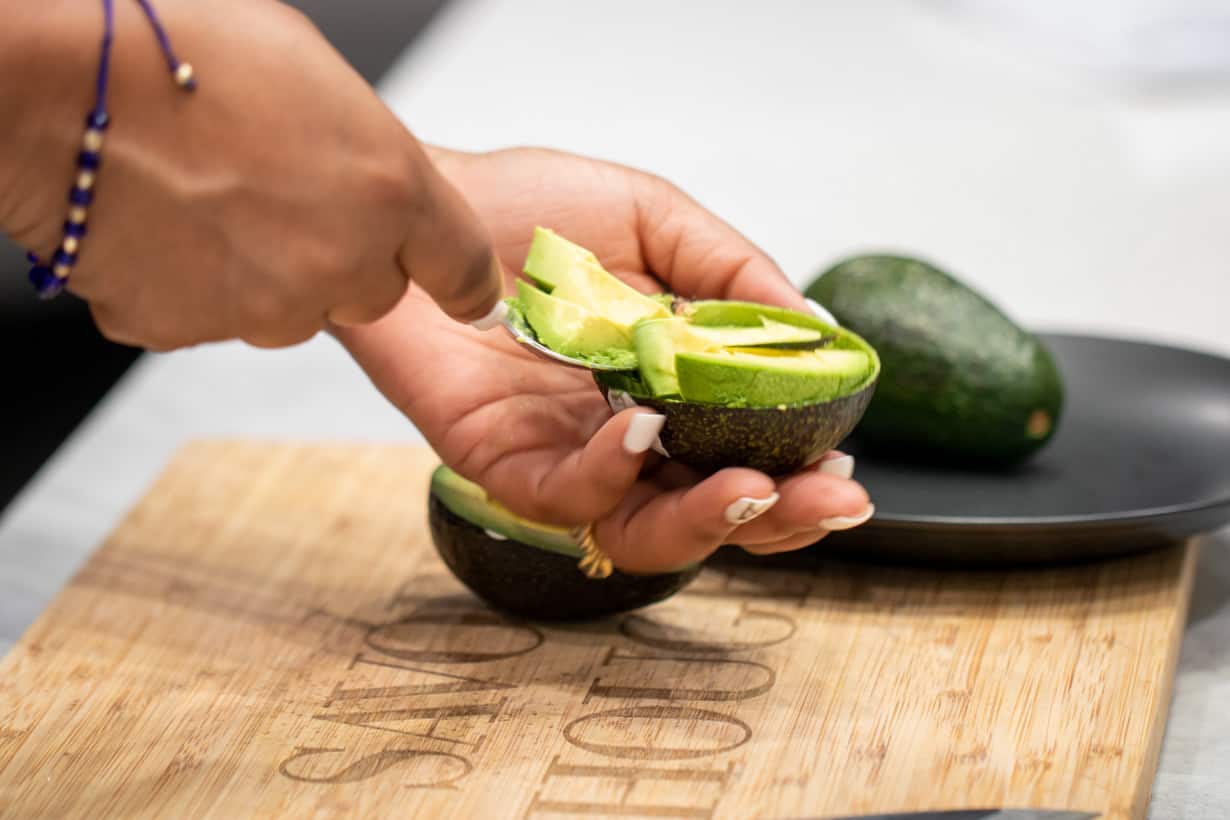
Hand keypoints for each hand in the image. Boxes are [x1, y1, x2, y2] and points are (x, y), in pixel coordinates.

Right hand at [0, 0, 500, 348]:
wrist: (58, 85)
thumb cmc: (180, 53)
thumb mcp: (317, 76)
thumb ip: (364, 149)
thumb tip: (370, 180)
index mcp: (390, 190)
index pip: (465, 271)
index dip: (467, 283)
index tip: (469, 294)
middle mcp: (340, 261)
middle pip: (373, 294)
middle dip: (344, 259)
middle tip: (285, 199)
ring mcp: (266, 306)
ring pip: (290, 310)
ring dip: (266, 272)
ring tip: (211, 199)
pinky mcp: (191, 331)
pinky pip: (209, 317)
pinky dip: (192, 284)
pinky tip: (165, 224)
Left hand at [339, 148, 871, 572]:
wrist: (429, 202)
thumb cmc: (532, 209)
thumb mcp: (655, 218)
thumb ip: (732, 273)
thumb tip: (817, 330)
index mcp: (673, 389)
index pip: (748, 455)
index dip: (799, 474)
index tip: (843, 468)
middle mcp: (627, 433)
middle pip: (710, 509)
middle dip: (778, 518)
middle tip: (828, 502)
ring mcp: (566, 454)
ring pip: (644, 528)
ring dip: (706, 517)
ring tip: (751, 485)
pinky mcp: (502, 461)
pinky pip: (564, 496)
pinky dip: (610, 473)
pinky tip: (642, 430)